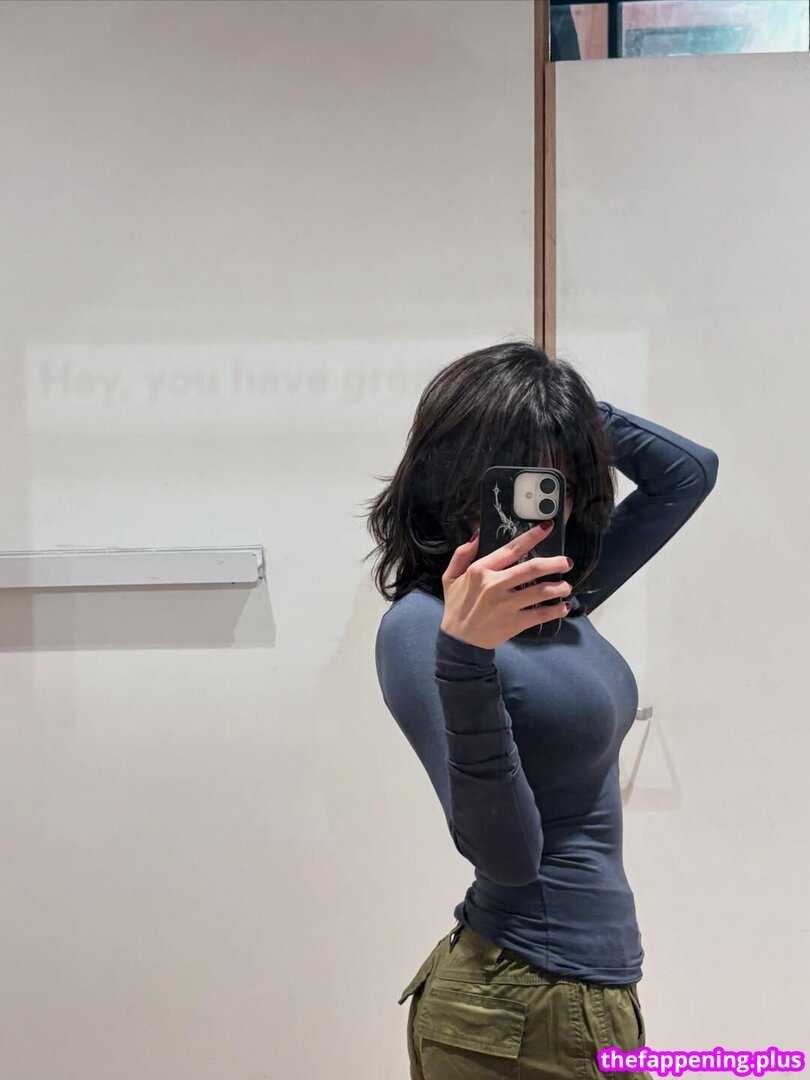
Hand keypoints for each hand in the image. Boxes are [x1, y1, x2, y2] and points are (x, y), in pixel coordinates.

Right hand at [440, 522, 572, 649]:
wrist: (458, 640)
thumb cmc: (456, 605)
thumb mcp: (450, 576)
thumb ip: (462, 554)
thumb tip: (478, 534)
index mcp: (481, 570)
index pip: (511, 549)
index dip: (532, 537)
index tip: (548, 528)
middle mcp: (495, 585)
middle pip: (533, 568)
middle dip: (555, 563)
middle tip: (567, 562)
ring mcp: (507, 605)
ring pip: (541, 591)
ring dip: (559, 587)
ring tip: (566, 586)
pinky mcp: (515, 623)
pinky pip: (541, 614)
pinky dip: (556, 610)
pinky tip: (563, 607)